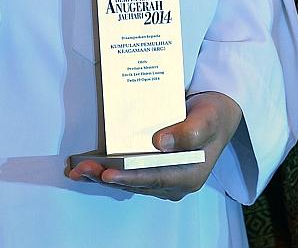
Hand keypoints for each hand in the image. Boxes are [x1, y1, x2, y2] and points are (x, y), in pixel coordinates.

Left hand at [65, 91, 241, 200]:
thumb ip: (188, 132)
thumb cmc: (214, 115)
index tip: (109, 173)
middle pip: (137, 183)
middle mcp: (175, 182)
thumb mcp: (207, 118)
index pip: (155, 178)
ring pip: (129, 181)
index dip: (130, 177)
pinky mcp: (154, 169)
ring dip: (103, 176)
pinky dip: (109, 170)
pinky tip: (90, 167)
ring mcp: (164, 178)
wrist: (218, 113)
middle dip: (107, 177)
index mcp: (189, 175)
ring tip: (78, 170)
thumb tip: (161, 143)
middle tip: (82, 170)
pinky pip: (129, 174)